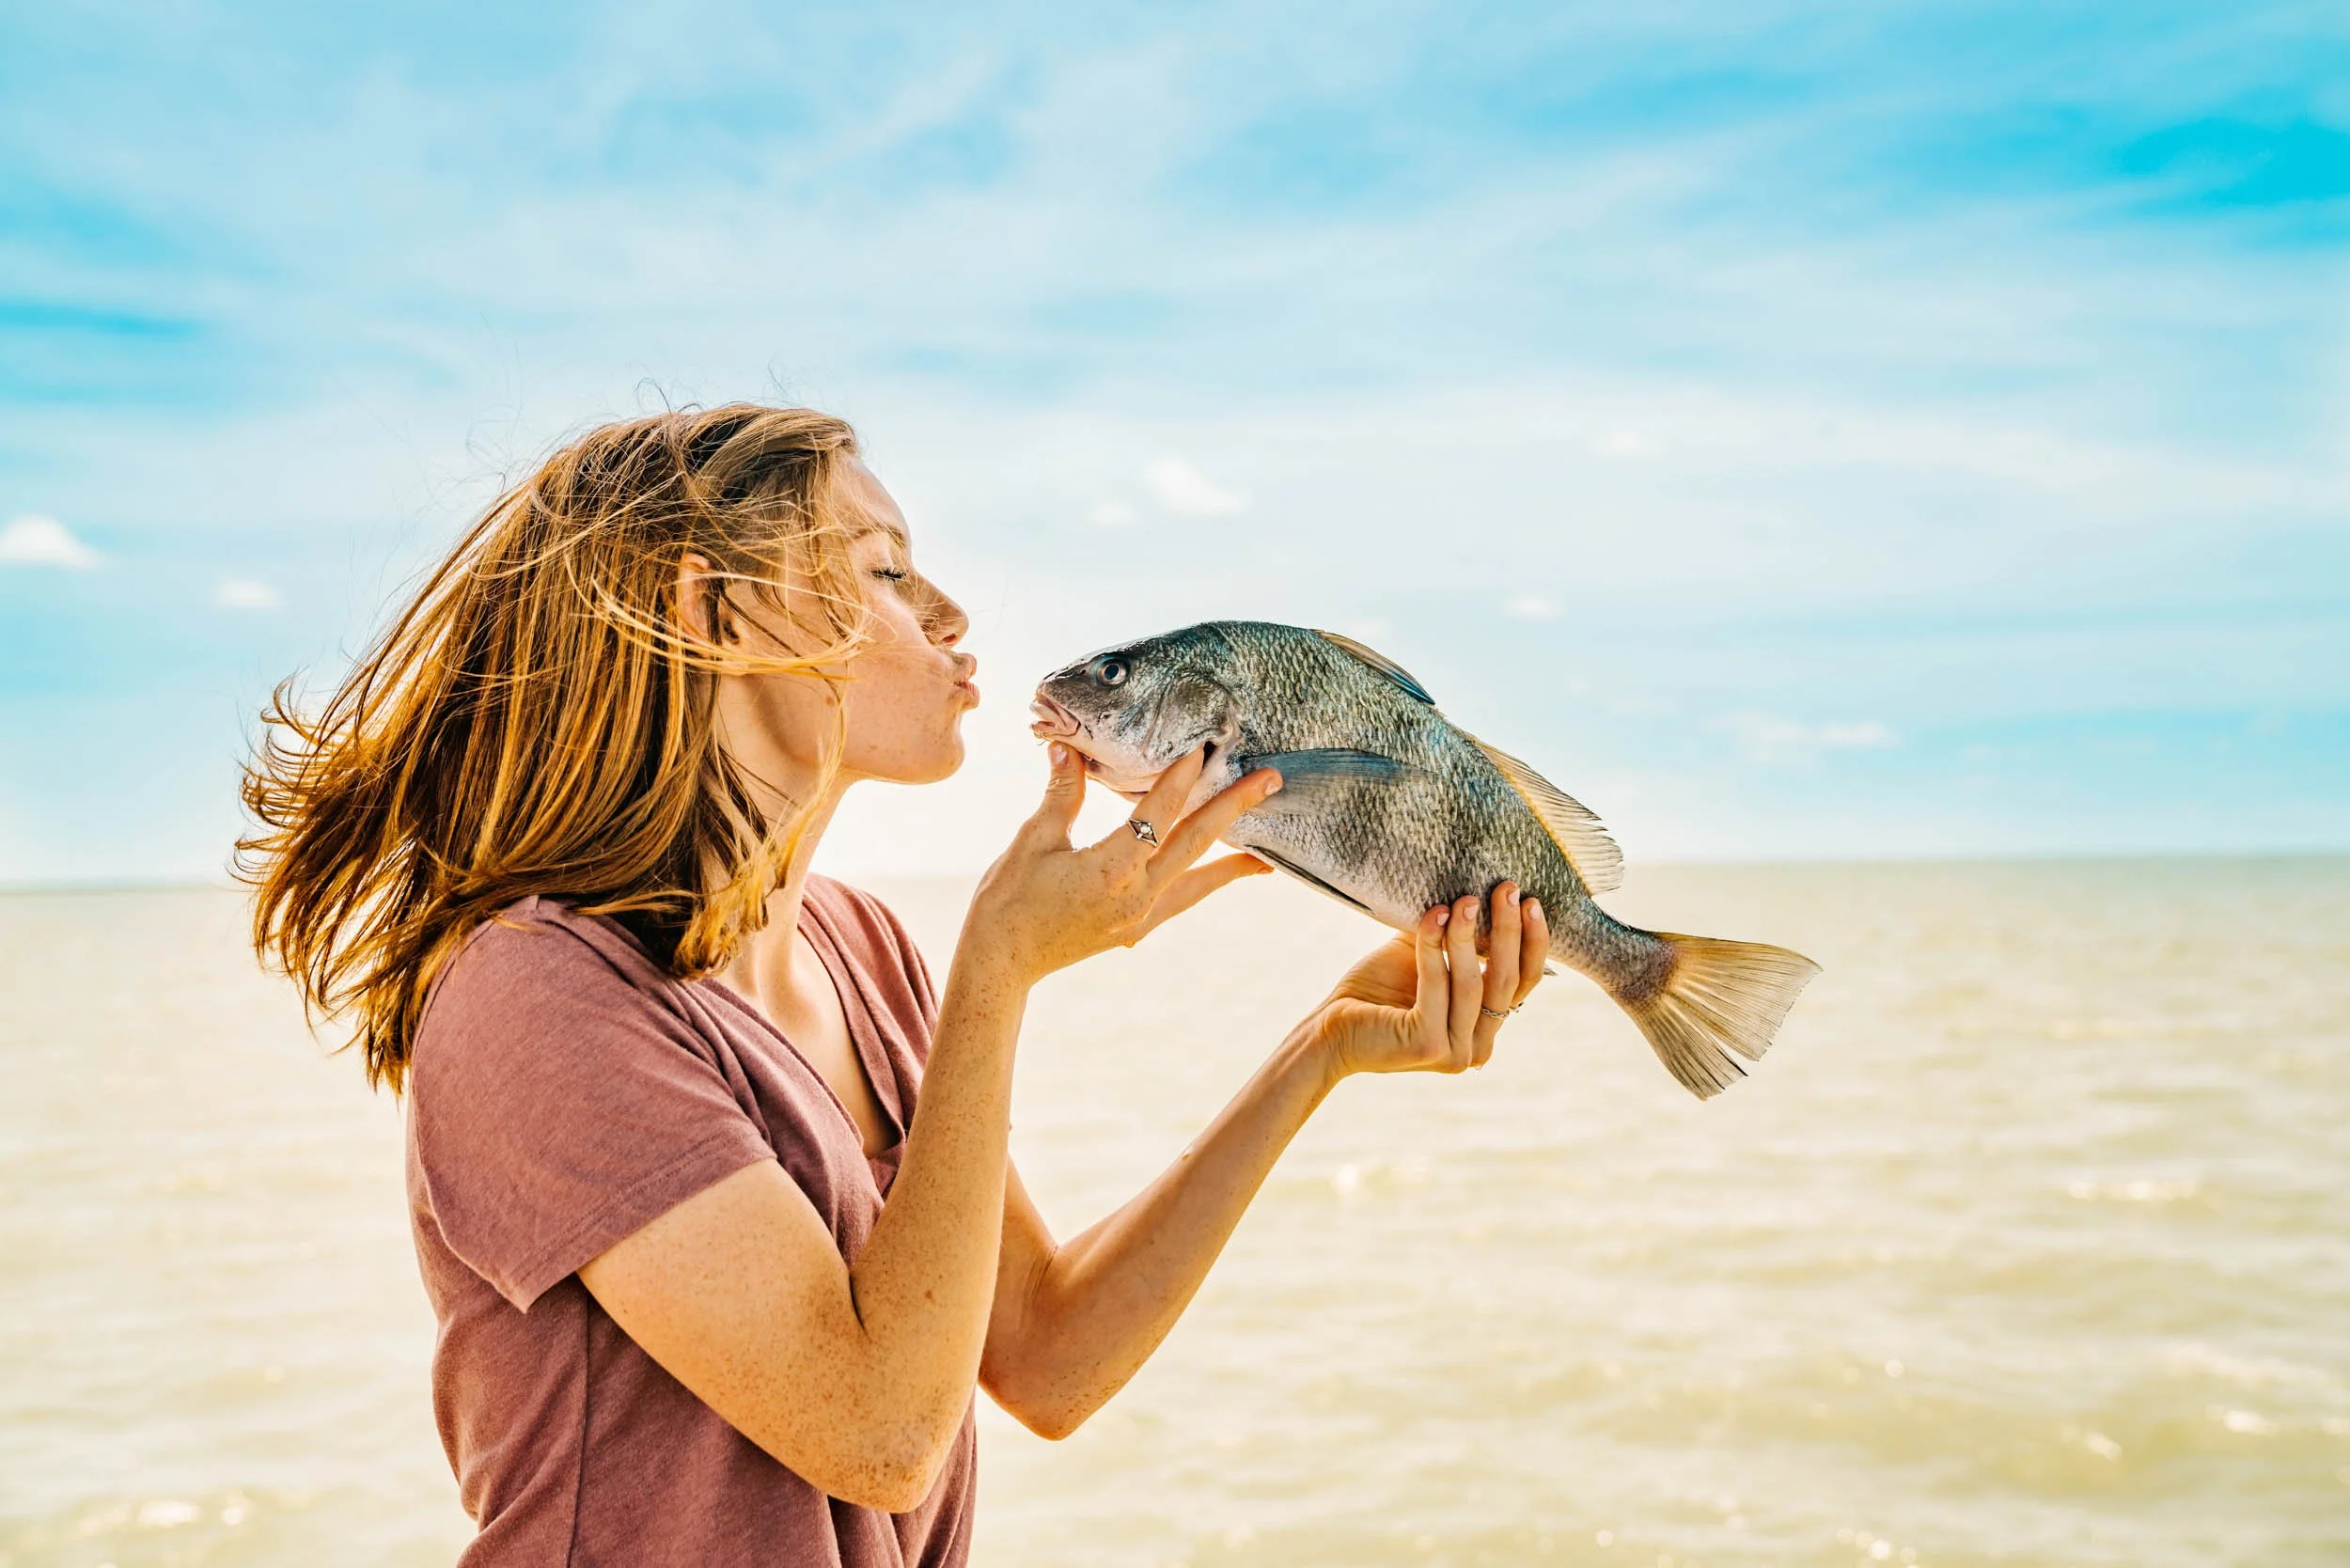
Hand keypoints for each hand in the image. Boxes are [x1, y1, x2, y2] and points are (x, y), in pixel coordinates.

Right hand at [963, 742, 1280, 986]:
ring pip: (1198, 881)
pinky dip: (1206, 885)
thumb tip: (1066, 747)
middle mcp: (1135, 896)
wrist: (1001, 962)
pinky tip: (1222, 876)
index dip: (1180, 777)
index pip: (1156, 813)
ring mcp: (1139, 917)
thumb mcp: (1033, 841)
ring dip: (1234, 861)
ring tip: (1268, 852)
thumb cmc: (1008, 900)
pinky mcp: (1135, 929)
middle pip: (1194, 844)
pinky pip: (1182, 902)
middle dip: (1233, 809)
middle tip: (1270, 780)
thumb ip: (1060, 794)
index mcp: (1110, 870)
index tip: (1204, 747)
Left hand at [1296, 884, 1550, 1082]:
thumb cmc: (1375, 992)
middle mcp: (1477, 1049)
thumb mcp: (1423, 957)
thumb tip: (1477, 885)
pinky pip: (1437, 985)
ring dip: (1468, 935)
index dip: (1531, 942)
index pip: (1521, 983)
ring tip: (1465, 899)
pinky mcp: (1427, 1045)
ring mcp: (1455, 1052)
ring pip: (1473, 983)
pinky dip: (1433, 947)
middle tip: (1508, 889)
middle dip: (1509, 931)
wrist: (1328, 1029)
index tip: (1531, 901)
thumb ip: (1453, 935)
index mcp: (1483, 1029)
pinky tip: (1431, 916)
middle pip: (1506, 982)